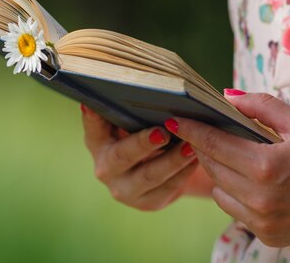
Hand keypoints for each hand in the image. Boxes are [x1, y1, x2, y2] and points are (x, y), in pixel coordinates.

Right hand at [81, 104, 202, 210]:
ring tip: (191, 145)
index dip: (92, 117)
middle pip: (122, 156)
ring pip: (150, 176)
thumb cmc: (144, 132)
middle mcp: (105, 168)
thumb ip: (131, 109)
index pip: (93, 128)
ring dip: (173, 160)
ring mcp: (124, 189)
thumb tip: (145, 87)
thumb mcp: (132, 122)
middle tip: (163, 132)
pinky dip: (183, 174)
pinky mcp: (147, 203)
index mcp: (98, 143)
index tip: (92, 103)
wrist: (158, 168)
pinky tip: (197, 159)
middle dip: (143, 144)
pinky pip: (167, 190)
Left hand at [166, 91, 289, 246]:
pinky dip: (235, 193)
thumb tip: (227, 97)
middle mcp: (260, 199)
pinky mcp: (268, 237)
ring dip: (219, 171)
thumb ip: (262, 107)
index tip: (174, 117)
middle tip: (202, 130)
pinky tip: (251, 181)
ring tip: (233, 155)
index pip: (214, 143)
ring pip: (220, 191)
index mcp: (266, 167)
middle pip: (212, 167)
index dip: (191, 129)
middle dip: (204, 147)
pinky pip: (235, 210)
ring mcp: (263, 222)